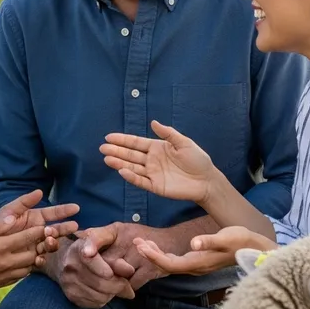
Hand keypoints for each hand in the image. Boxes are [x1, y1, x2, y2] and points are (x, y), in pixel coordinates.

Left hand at [0, 190, 79, 267]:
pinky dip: (42, 258)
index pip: (53, 213)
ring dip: (53, 242)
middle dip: (65, 228)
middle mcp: (39, 232)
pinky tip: (41, 256)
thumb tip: (40, 192)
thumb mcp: (10, 210)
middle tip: (73, 226)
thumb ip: (25, 201)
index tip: (76, 208)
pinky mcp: (31, 258)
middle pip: (56, 229)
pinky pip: (39, 260)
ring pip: (50, 244)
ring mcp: (36, 245)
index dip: (64, 210)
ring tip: (51, 239)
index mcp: (36, 218)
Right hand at [0, 217, 52, 291]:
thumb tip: (14, 217)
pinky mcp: (0, 284)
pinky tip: (22, 262)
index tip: (45, 226)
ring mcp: (3, 275)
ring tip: (34, 250)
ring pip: (28, 268)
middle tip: (42, 238)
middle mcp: (5, 262)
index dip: (38, 231)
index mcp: (0, 247)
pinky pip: (20, 277)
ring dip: (33, 258)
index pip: (26, 238)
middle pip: (32, 254)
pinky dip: (25, 269)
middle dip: (39, 246)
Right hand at [43, 230, 135, 308]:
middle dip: (118, 284)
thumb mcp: (103, 241)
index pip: (90, 259)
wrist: (63, 258)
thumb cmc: (90, 248)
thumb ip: (116, 255)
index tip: (113, 273)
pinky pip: (95, 303)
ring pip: (100, 296)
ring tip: (115, 284)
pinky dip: (105, 299)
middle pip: (100, 282)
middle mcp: (70, 266)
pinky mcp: (71, 296)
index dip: (102, 268)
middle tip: (126, 282)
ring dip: (112, 292)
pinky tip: (105, 290)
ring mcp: (69, 282)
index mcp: (78, 248)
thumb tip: (130, 272)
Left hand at [80, 222, 167, 291]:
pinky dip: (126, 288)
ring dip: (114, 282)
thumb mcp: (120, 231)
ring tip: (111, 283)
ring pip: (118, 274)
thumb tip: (77, 236)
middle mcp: (129, 239)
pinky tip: (125, 287)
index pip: (101, 235)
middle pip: (107, 261)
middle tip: (93, 279)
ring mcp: (141, 255)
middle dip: (100, 272)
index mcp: (117, 229)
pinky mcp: (150, 269)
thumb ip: (99, 235)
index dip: (92, 243)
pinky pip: (131, 284)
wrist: (171, 243)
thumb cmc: (139, 237)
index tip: (84, 253)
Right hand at [100, 120, 215, 202]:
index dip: (122, 140)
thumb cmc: (197, 159)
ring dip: (119, 163)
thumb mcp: (184, 143)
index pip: (136, 142)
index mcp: (156, 147)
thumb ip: (168, 133)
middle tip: (102, 148)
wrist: (206, 180)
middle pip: (130, 154)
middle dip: (116, 150)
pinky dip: (131, 177)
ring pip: (132, 167)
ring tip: (107, 158)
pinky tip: (122, 171)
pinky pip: (141, 181)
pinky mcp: (155, 186)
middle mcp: (151, 160)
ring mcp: (152, 173)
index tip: (109, 137)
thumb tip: (153, 122)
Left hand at [134, 226, 277, 275]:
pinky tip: (158, 246)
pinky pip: (177, 261)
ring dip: (156, 254)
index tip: (141, 246)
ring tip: (142, 243)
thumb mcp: (225, 238)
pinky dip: (164, 254)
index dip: (154, 256)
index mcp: (199, 263)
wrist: (256, 249)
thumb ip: (209, 241)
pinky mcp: (200, 260)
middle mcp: (196, 267)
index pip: (170, 264)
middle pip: (167, 265)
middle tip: (136, 241)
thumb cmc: (241, 242)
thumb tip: (193, 243)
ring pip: (171, 264)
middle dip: (150, 255)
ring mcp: (198, 265)